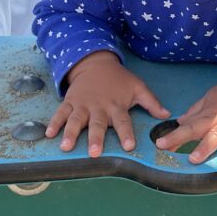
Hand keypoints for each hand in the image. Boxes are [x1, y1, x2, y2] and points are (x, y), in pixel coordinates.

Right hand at [46, 51, 169, 157]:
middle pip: (97, 124)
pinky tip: (49, 134)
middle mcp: (98, 107)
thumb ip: (151, 102)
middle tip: (94, 152)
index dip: (126, 133)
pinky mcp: (70, 102)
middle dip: (95, 138)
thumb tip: (167, 115)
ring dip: (70, 133)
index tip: (128, 146)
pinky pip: (60, 113)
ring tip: (66, 146)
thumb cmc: (118, 79)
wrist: (95, 63)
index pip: (123, 122)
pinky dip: (54, 123)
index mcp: (116, 106)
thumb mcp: (137, 87)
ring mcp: (82, 105)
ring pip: (75, 120)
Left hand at [156, 71, 216, 166]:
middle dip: (180, 138)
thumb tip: (180, 121)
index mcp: (207, 115)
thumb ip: (196, 111)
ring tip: (194, 158)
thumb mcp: (211, 98)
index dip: (173, 136)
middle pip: (196, 129)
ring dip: (205, 147)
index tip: (159, 144)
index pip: (187, 126)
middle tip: (165, 147)